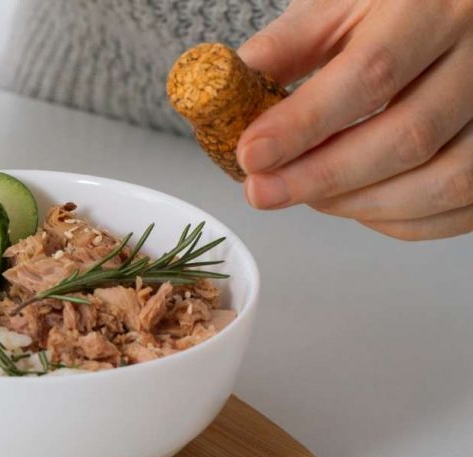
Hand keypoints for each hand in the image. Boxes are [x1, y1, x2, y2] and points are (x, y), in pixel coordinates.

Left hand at [236, 0, 472, 239]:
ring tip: (305, 195)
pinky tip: (355, 204)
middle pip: (408, 136)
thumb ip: (284, 49)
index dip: (304, 123)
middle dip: (322, 177)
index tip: (251, 154)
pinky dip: (400, 220)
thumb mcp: (339, 5)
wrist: (460, 9)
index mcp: (436, 7)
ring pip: (444, 180)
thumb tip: (223, 98)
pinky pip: (463, 206)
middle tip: (262, 191)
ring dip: (360, 204)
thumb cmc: (398, 5)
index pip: (372, 73)